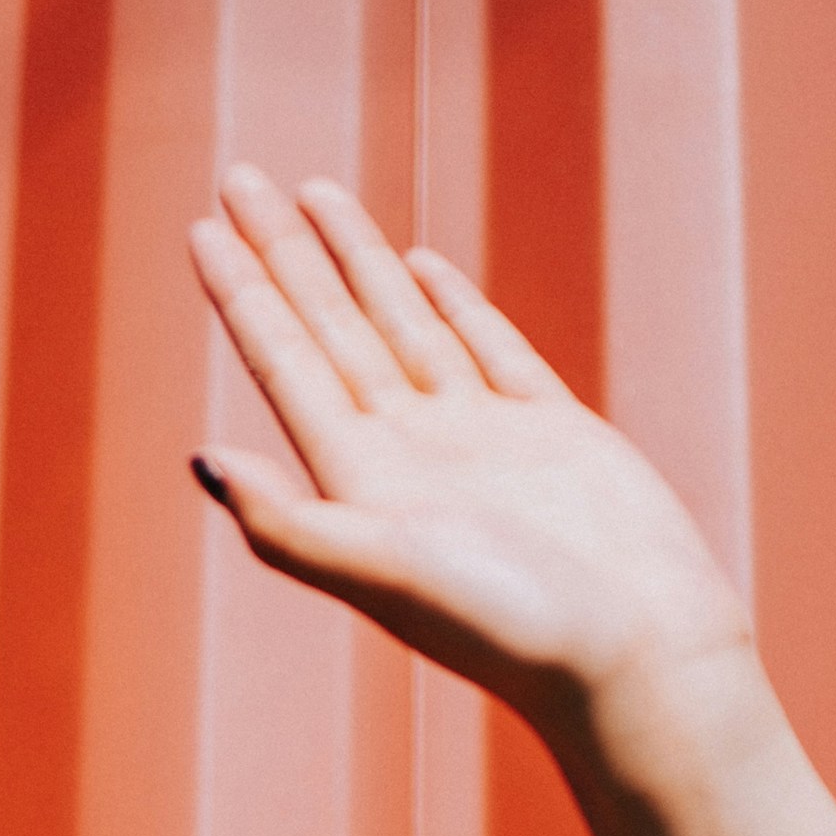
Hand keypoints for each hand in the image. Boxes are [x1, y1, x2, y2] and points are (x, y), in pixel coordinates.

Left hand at [188, 169, 751, 756]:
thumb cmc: (511, 629)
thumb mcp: (384, 574)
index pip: (286, 365)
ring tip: (310, 194)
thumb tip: (199, 459)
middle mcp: (410, 454)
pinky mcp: (552, 434)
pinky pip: (486, 348)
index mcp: (360, 482)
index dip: (243, 296)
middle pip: (330, 330)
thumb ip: (287, 526)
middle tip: (236, 175)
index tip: (204, 227)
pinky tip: (417, 265)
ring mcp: (480, 440)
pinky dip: (450, 303)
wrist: (636, 661)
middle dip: (283, 255)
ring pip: (402, 325)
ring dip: (355, 262)